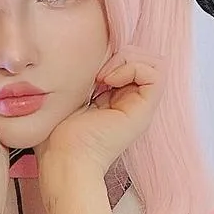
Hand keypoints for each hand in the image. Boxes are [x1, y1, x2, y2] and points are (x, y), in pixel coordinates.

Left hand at [34, 47, 164, 180]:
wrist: (65, 158)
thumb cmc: (59, 136)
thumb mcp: (72, 97)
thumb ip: (85, 78)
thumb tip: (90, 59)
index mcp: (116, 99)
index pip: (130, 61)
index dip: (113, 55)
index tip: (89, 70)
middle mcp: (132, 102)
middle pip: (144, 59)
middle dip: (122, 54)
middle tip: (97, 72)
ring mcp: (140, 107)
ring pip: (153, 63)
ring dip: (127, 59)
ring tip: (103, 76)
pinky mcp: (144, 111)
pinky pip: (155, 74)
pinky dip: (132, 68)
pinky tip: (108, 81)